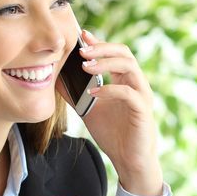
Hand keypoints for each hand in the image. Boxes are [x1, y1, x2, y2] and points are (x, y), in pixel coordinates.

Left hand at [67, 29, 163, 195]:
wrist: (129, 160)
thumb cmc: (113, 134)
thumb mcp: (88, 110)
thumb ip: (75, 94)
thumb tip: (54, 79)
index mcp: (125, 80)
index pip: (114, 53)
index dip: (99, 43)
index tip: (81, 35)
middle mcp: (136, 83)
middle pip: (124, 53)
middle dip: (102, 48)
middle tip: (81, 51)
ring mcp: (142, 95)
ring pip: (128, 66)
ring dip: (105, 63)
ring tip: (85, 66)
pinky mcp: (142, 109)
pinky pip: (128, 92)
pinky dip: (109, 89)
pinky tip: (92, 92)